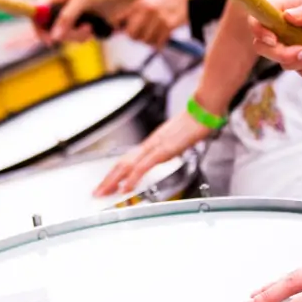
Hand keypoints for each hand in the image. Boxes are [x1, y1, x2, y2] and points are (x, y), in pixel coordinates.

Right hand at [35, 0, 125, 43]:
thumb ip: (67, 17)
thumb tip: (54, 37)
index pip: (38, 13)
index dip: (40, 28)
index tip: (50, 41)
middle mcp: (61, 4)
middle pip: (51, 28)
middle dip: (66, 34)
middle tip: (84, 30)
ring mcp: (73, 14)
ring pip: (64, 34)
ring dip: (77, 36)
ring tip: (90, 28)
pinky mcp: (83, 22)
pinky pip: (76, 36)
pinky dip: (83, 37)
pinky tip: (93, 29)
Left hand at [94, 111, 210, 195]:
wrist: (204, 109)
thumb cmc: (197, 122)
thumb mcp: (181, 139)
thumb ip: (173, 146)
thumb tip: (171, 151)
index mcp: (153, 142)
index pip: (128, 159)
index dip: (115, 171)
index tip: (107, 183)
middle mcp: (150, 143)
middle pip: (122, 162)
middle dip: (108, 179)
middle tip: (97, 192)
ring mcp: (155, 146)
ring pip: (127, 165)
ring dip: (113, 180)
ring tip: (103, 192)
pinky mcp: (163, 150)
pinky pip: (143, 166)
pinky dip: (132, 178)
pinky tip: (125, 188)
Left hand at [113, 0, 187, 47]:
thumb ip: (135, 12)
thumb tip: (119, 29)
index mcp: (138, 3)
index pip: (118, 20)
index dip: (119, 29)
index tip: (123, 31)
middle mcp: (145, 10)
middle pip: (131, 35)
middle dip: (137, 37)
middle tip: (144, 34)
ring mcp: (157, 19)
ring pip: (145, 41)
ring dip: (150, 41)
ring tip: (156, 33)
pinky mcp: (168, 26)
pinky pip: (158, 43)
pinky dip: (160, 43)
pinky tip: (163, 36)